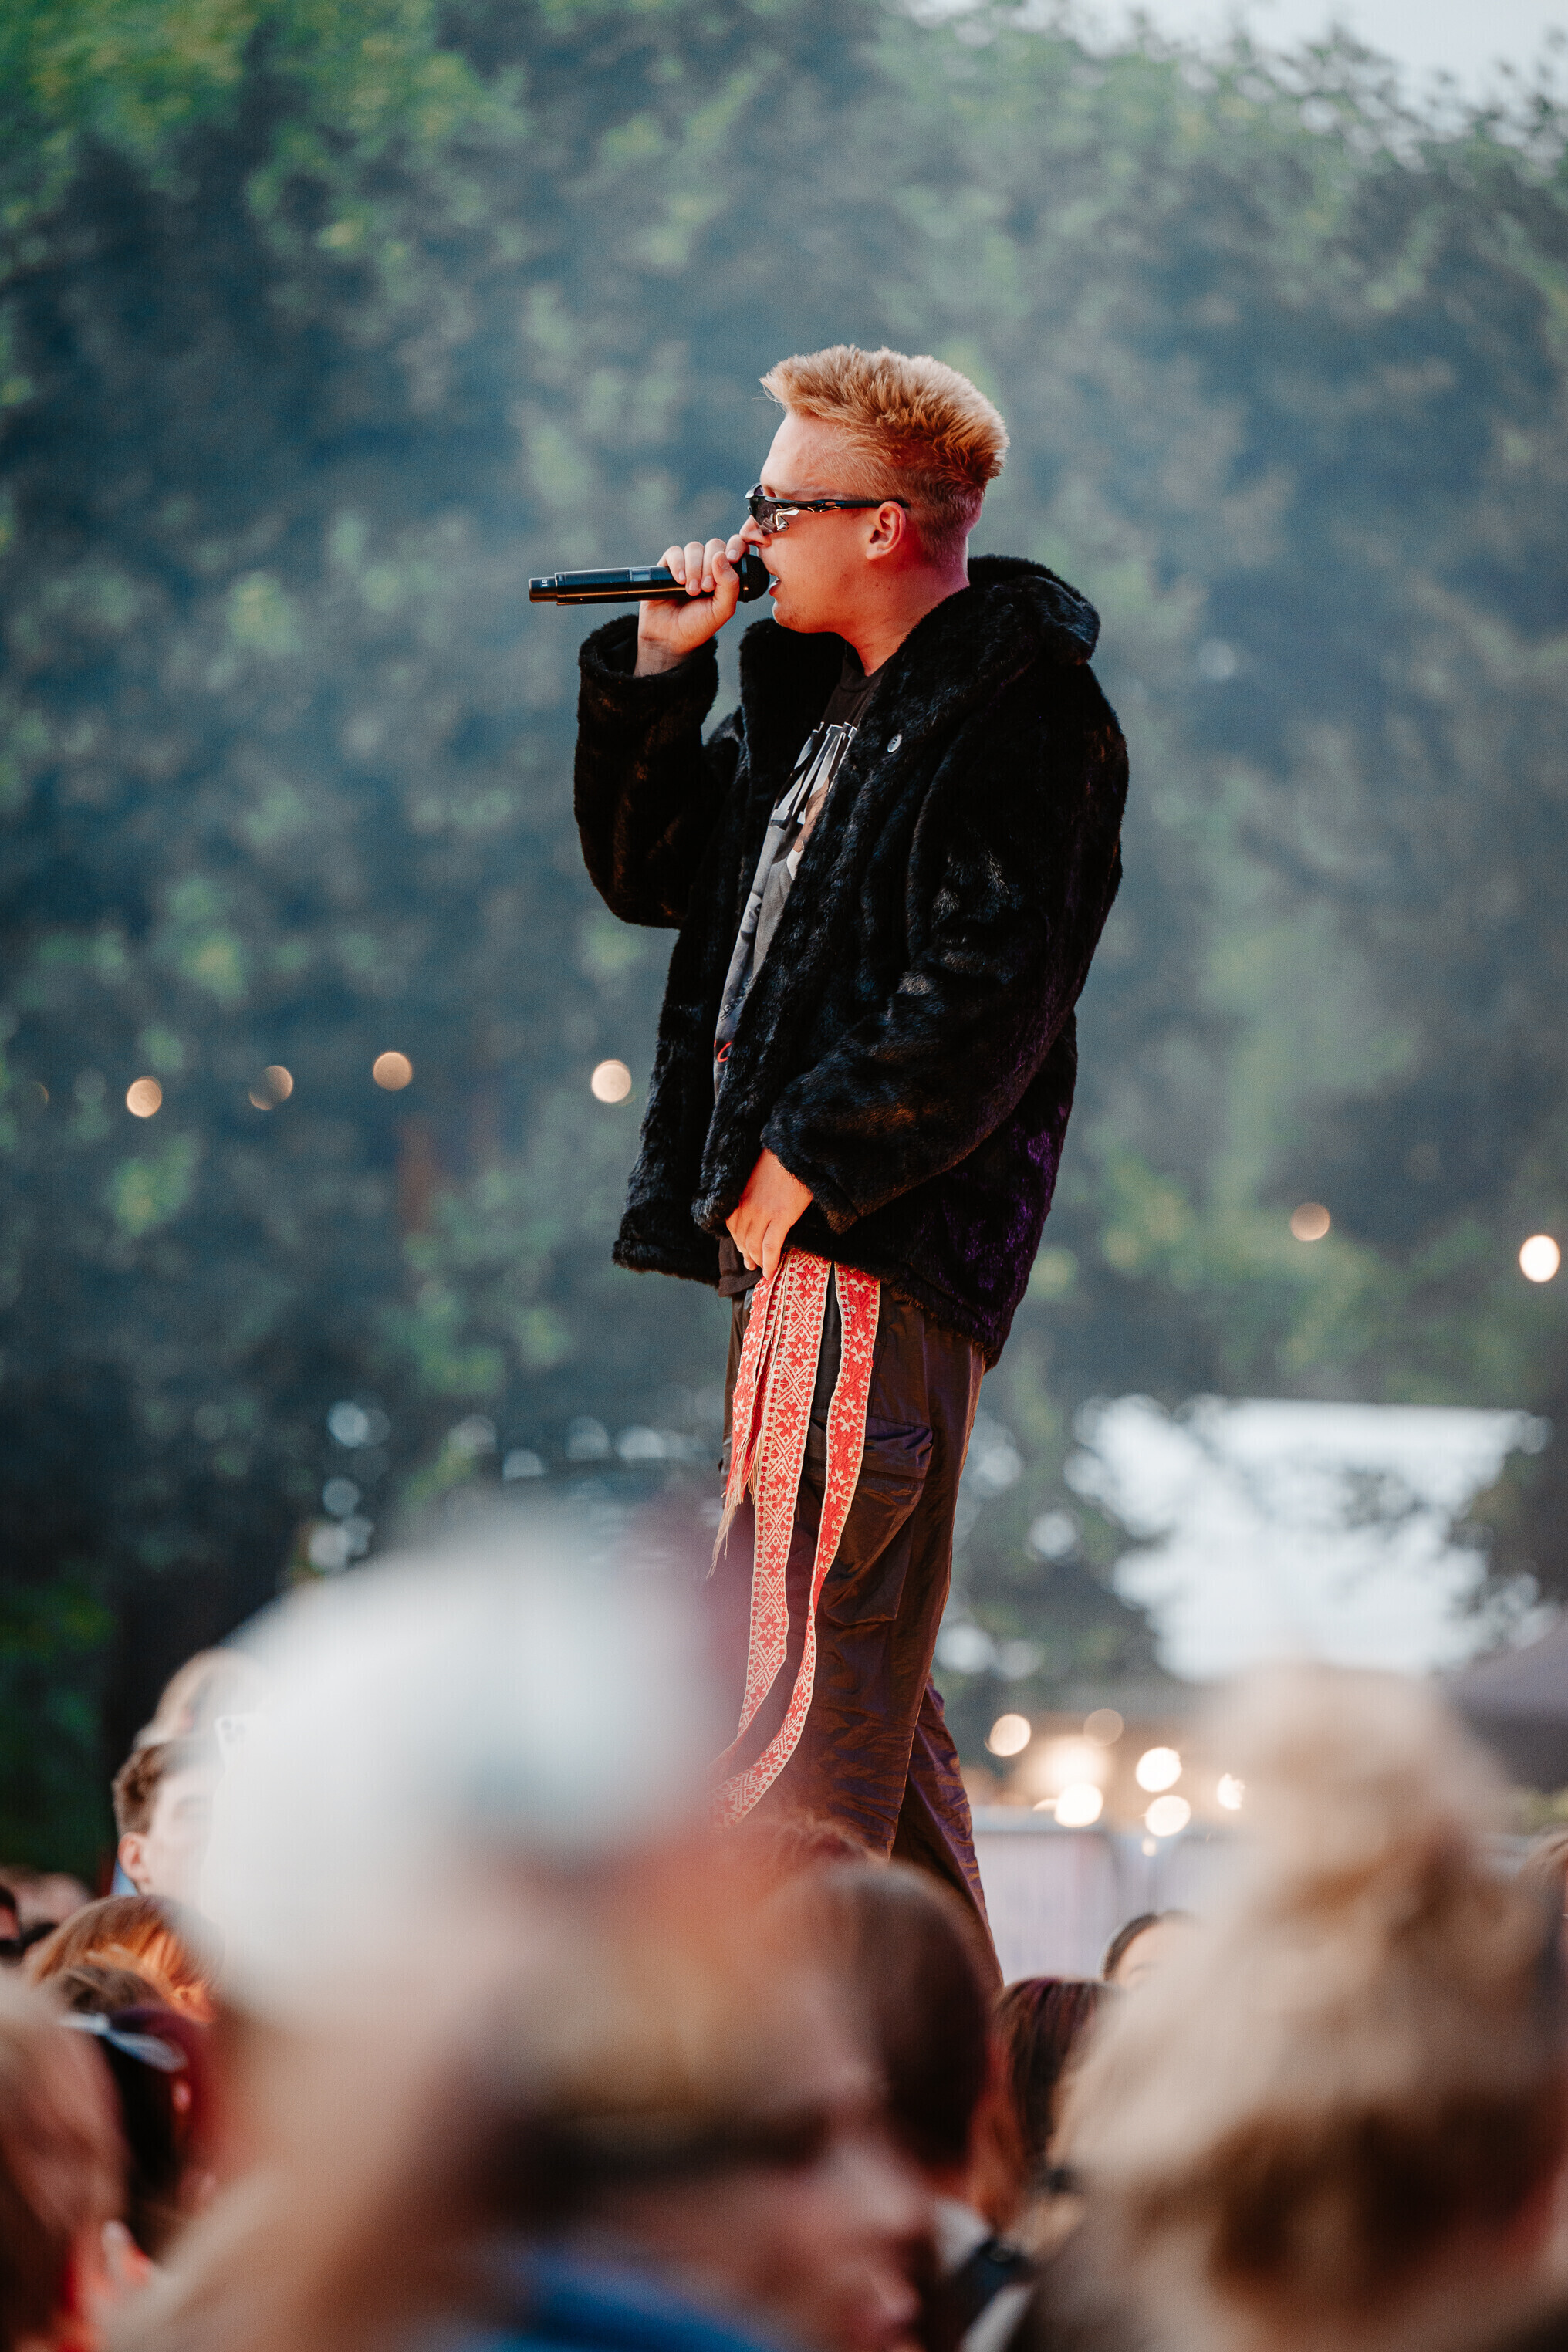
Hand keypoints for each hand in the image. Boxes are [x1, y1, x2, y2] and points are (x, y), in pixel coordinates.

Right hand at [635, 534, 747, 675]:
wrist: (670, 637)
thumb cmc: (698, 625)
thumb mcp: (722, 610)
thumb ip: (730, 585)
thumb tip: (721, 555)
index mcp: (726, 574)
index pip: (735, 547)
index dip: (736, 546)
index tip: (732, 558)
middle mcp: (708, 565)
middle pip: (714, 545)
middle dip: (711, 566)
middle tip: (706, 589)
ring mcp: (688, 564)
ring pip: (694, 548)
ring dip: (694, 568)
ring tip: (691, 591)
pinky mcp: (668, 565)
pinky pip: (674, 552)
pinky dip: (678, 564)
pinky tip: (679, 580)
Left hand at [726, 1148, 812, 1279]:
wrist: (797, 1151)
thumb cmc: (782, 1159)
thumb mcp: (759, 1173)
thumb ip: (753, 1190)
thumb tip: (758, 1200)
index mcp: (741, 1195)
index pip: (732, 1225)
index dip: (737, 1241)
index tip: (743, 1248)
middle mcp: (748, 1206)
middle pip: (743, 1238)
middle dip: (746, 1254)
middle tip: (751, 1264)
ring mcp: (763, 1213)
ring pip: (755, 1245)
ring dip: (757, 1260)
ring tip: (762, 1268)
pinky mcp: (781, 1217)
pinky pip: (771, 1246)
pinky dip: (770, 1262)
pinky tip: (770, 1271)